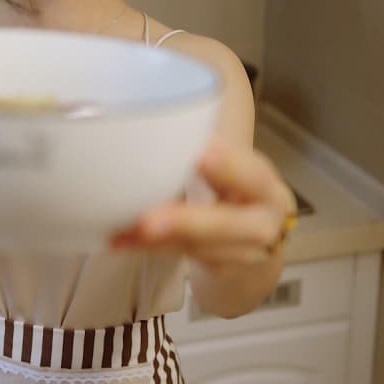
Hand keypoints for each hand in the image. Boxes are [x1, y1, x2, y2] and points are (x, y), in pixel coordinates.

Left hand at [110, 139, 295, 273]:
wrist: (254, 237)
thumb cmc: (233, 186)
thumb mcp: (231, 164)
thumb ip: (203, 146)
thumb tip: (151, 113)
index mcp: (263, 182)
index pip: (251, 173)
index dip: (228, 166)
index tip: (201, 154)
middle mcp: (261, 220)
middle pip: (230, 224)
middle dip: (188, 221)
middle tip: (149, 220)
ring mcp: (243, 252)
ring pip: (201, 248)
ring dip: (157, 240)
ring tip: (123, 230)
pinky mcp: (220, 270)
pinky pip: (180, 258)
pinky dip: (148, 249)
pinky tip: (120, 239)